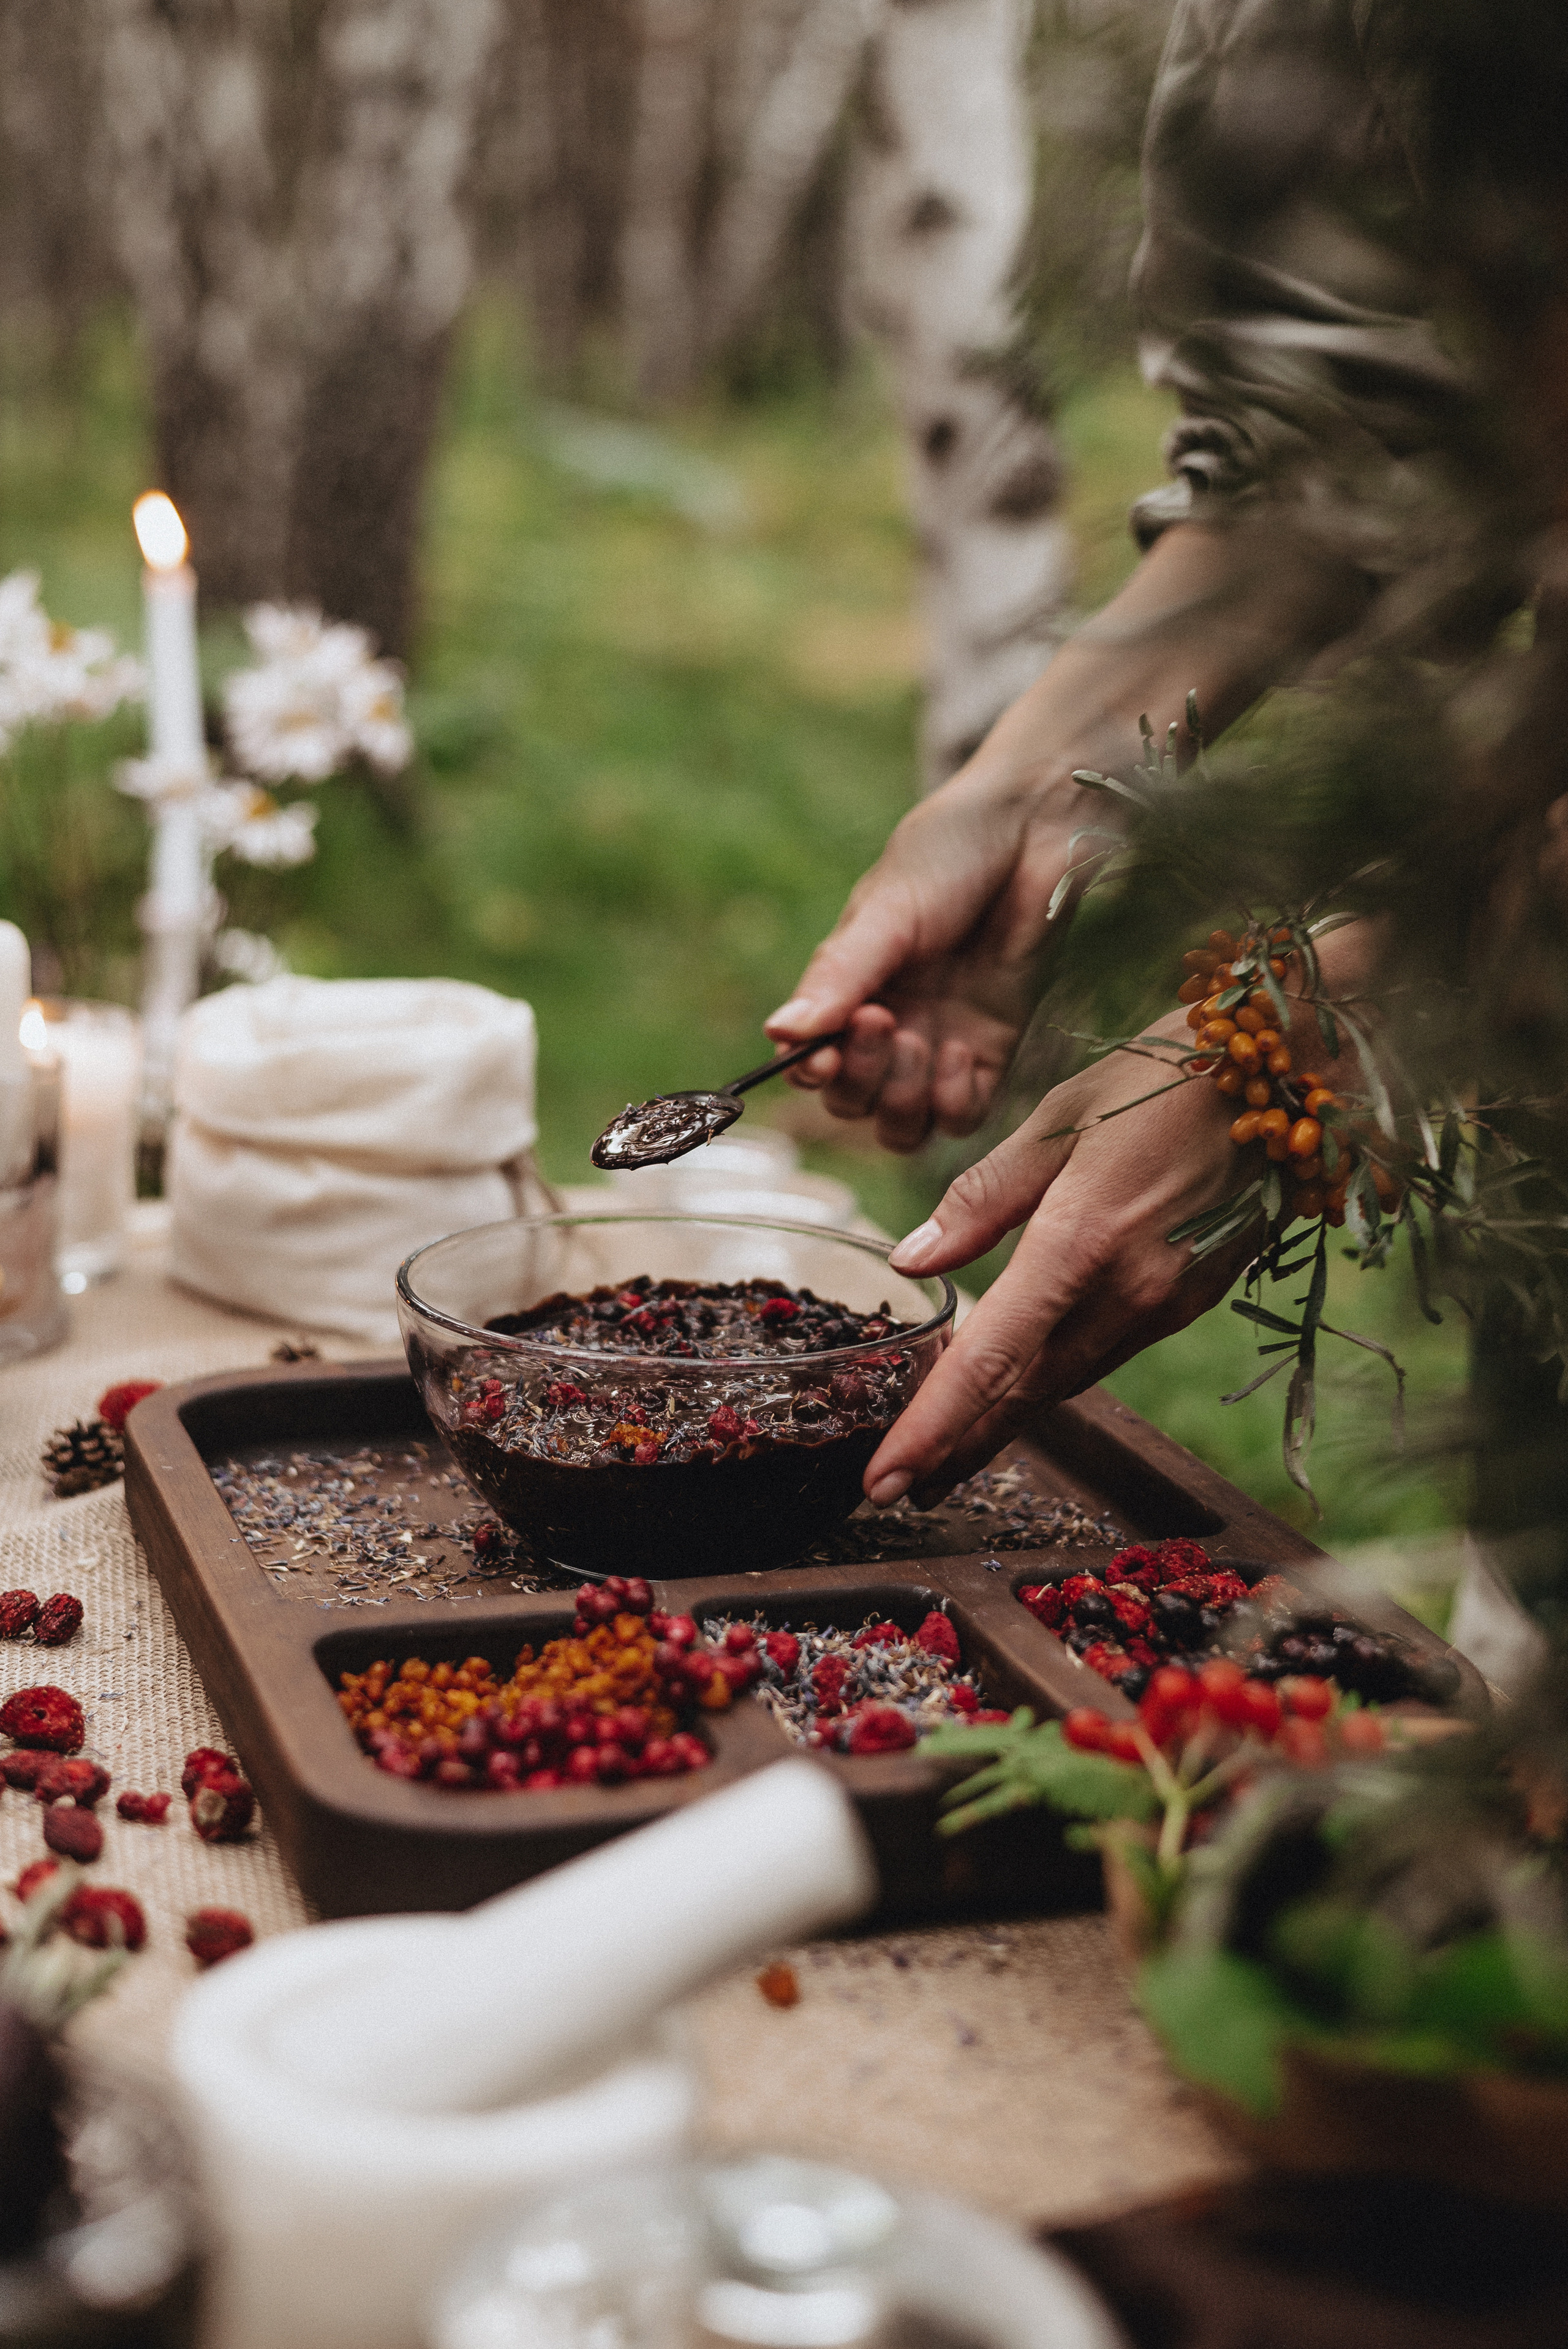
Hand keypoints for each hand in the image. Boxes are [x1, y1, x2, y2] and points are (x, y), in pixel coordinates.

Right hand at [764, 767, 1094, 1152]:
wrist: (1034, 830)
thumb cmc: (950, 853)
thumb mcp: (885, 913)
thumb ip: (837, 977)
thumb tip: (778, 1035)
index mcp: (851, 991)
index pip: (812, 1064)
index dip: (812, 1073)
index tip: (825, 1052)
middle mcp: (891, 1025)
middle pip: (854, 1103)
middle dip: (860, 1079)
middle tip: (882, 1022)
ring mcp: (942, 1042)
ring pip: (904, 1123)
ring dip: (902, 1099)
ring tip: (918, 1041)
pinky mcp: (995, 1049)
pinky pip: (963, 1115)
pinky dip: (953, 1100)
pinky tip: (959, 1051)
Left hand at [862, 1015, 1258, 1502]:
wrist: (1291, 1073)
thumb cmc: (1165, 1077)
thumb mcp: (1058, 1118)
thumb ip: (982, 1198)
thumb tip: (912, 1260)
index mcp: (1081, 1242)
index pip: (992, 1360)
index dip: (934, 1428)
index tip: (885, 1480)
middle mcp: (1129, 1292)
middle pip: (1027, 1393)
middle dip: (958, 1447)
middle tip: (895, 1491)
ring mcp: (1168, 1303)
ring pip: (1067, 1380)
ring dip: (1003, 1421)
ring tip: (942, 1455)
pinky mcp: (1192, 1300)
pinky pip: (1104, 1352)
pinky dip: (1052, 1376)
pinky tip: (1017, 1384)